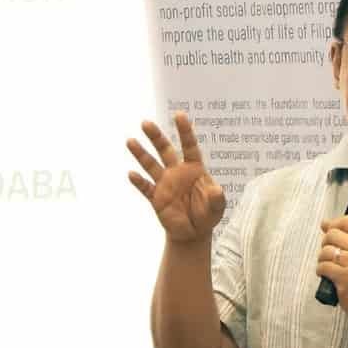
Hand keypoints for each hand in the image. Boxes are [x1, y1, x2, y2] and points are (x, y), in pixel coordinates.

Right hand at [127, 112, 225, 243]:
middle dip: (156, 137)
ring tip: (130, 141)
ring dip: (141, 154)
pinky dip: (139, 182)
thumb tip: (216, 191)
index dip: (185, 131)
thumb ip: (216, 198)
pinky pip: (146, 188)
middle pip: (165, 150)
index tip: (179, 114)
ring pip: (151, 165)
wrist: (193, 233)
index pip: (189, 146)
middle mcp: (177, 172)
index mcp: (194, 169)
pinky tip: (132, 174)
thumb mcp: (217, 208)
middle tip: (145, 123)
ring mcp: (165, 184)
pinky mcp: (156, 198)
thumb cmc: (207, 215)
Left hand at [315, 215, 347, 324]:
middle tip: (332, 254)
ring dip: (323, 259)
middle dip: (326, 244)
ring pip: (325, 251)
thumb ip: (347, 236)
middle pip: (332, 234)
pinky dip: (321, 271)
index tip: (329, 229)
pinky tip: (329, 275)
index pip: (347, 221)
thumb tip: (325, 223)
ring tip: (331, 266)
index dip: (333, 224)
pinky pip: (323, 267)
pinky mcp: (345, 278)